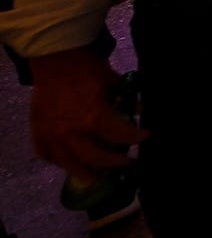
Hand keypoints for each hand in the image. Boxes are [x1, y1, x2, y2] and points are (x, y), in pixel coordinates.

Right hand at [26, 47, 143, 183]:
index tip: (146, 137)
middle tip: (126, 162)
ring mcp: (52, 136)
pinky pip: (47, 155)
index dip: (137, 138)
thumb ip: (126, 98)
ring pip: (70, 164)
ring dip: (86, 172)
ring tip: (97, 177)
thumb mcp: (113, 81)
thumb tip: (140, 110)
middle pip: (97, 159)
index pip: (122, 136)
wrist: (55, 60)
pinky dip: (58, 161)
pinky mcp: (38, 133)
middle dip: (115, 162)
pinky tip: (68, 161)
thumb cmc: (86, 69)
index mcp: (94, 118)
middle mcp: (72, 133)